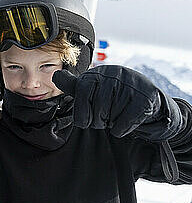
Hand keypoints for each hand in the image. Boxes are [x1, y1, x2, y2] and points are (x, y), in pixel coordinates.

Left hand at [52, 66, 179, 138]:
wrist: (146, 99)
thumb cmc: (112, 95)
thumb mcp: (91, 88)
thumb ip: (73, 85)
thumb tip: (56, 75)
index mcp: (98, 73)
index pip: (82, 91)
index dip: (82, 111)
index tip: (86, 119)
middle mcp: (115, 74)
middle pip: (97, 109)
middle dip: (98, 121)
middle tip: (104, 117)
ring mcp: (132, 85)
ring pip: (110, 117)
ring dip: (111, 123)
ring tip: (117, 114)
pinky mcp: (146, 99)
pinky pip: (123, 124)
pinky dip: (121, 129)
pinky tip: (126, 120)